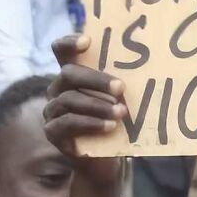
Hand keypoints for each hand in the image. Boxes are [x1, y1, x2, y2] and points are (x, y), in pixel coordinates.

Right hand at [44, 34, 126, 183]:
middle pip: (69, 74)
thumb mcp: (116, 95)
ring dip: (98, 105)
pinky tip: (109, 126)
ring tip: (121, 111)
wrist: (104, 156)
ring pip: (70, 100)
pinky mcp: (52, 131)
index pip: (61, 50)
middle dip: (96, 79)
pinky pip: (68, 123)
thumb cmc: (113, 115)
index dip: (70, 42)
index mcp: (72, 72)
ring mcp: (51, 109)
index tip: (88, 41)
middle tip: (121, 87)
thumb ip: (117, 79)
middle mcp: (57, 87)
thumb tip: (144, 64)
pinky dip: (91, 123)